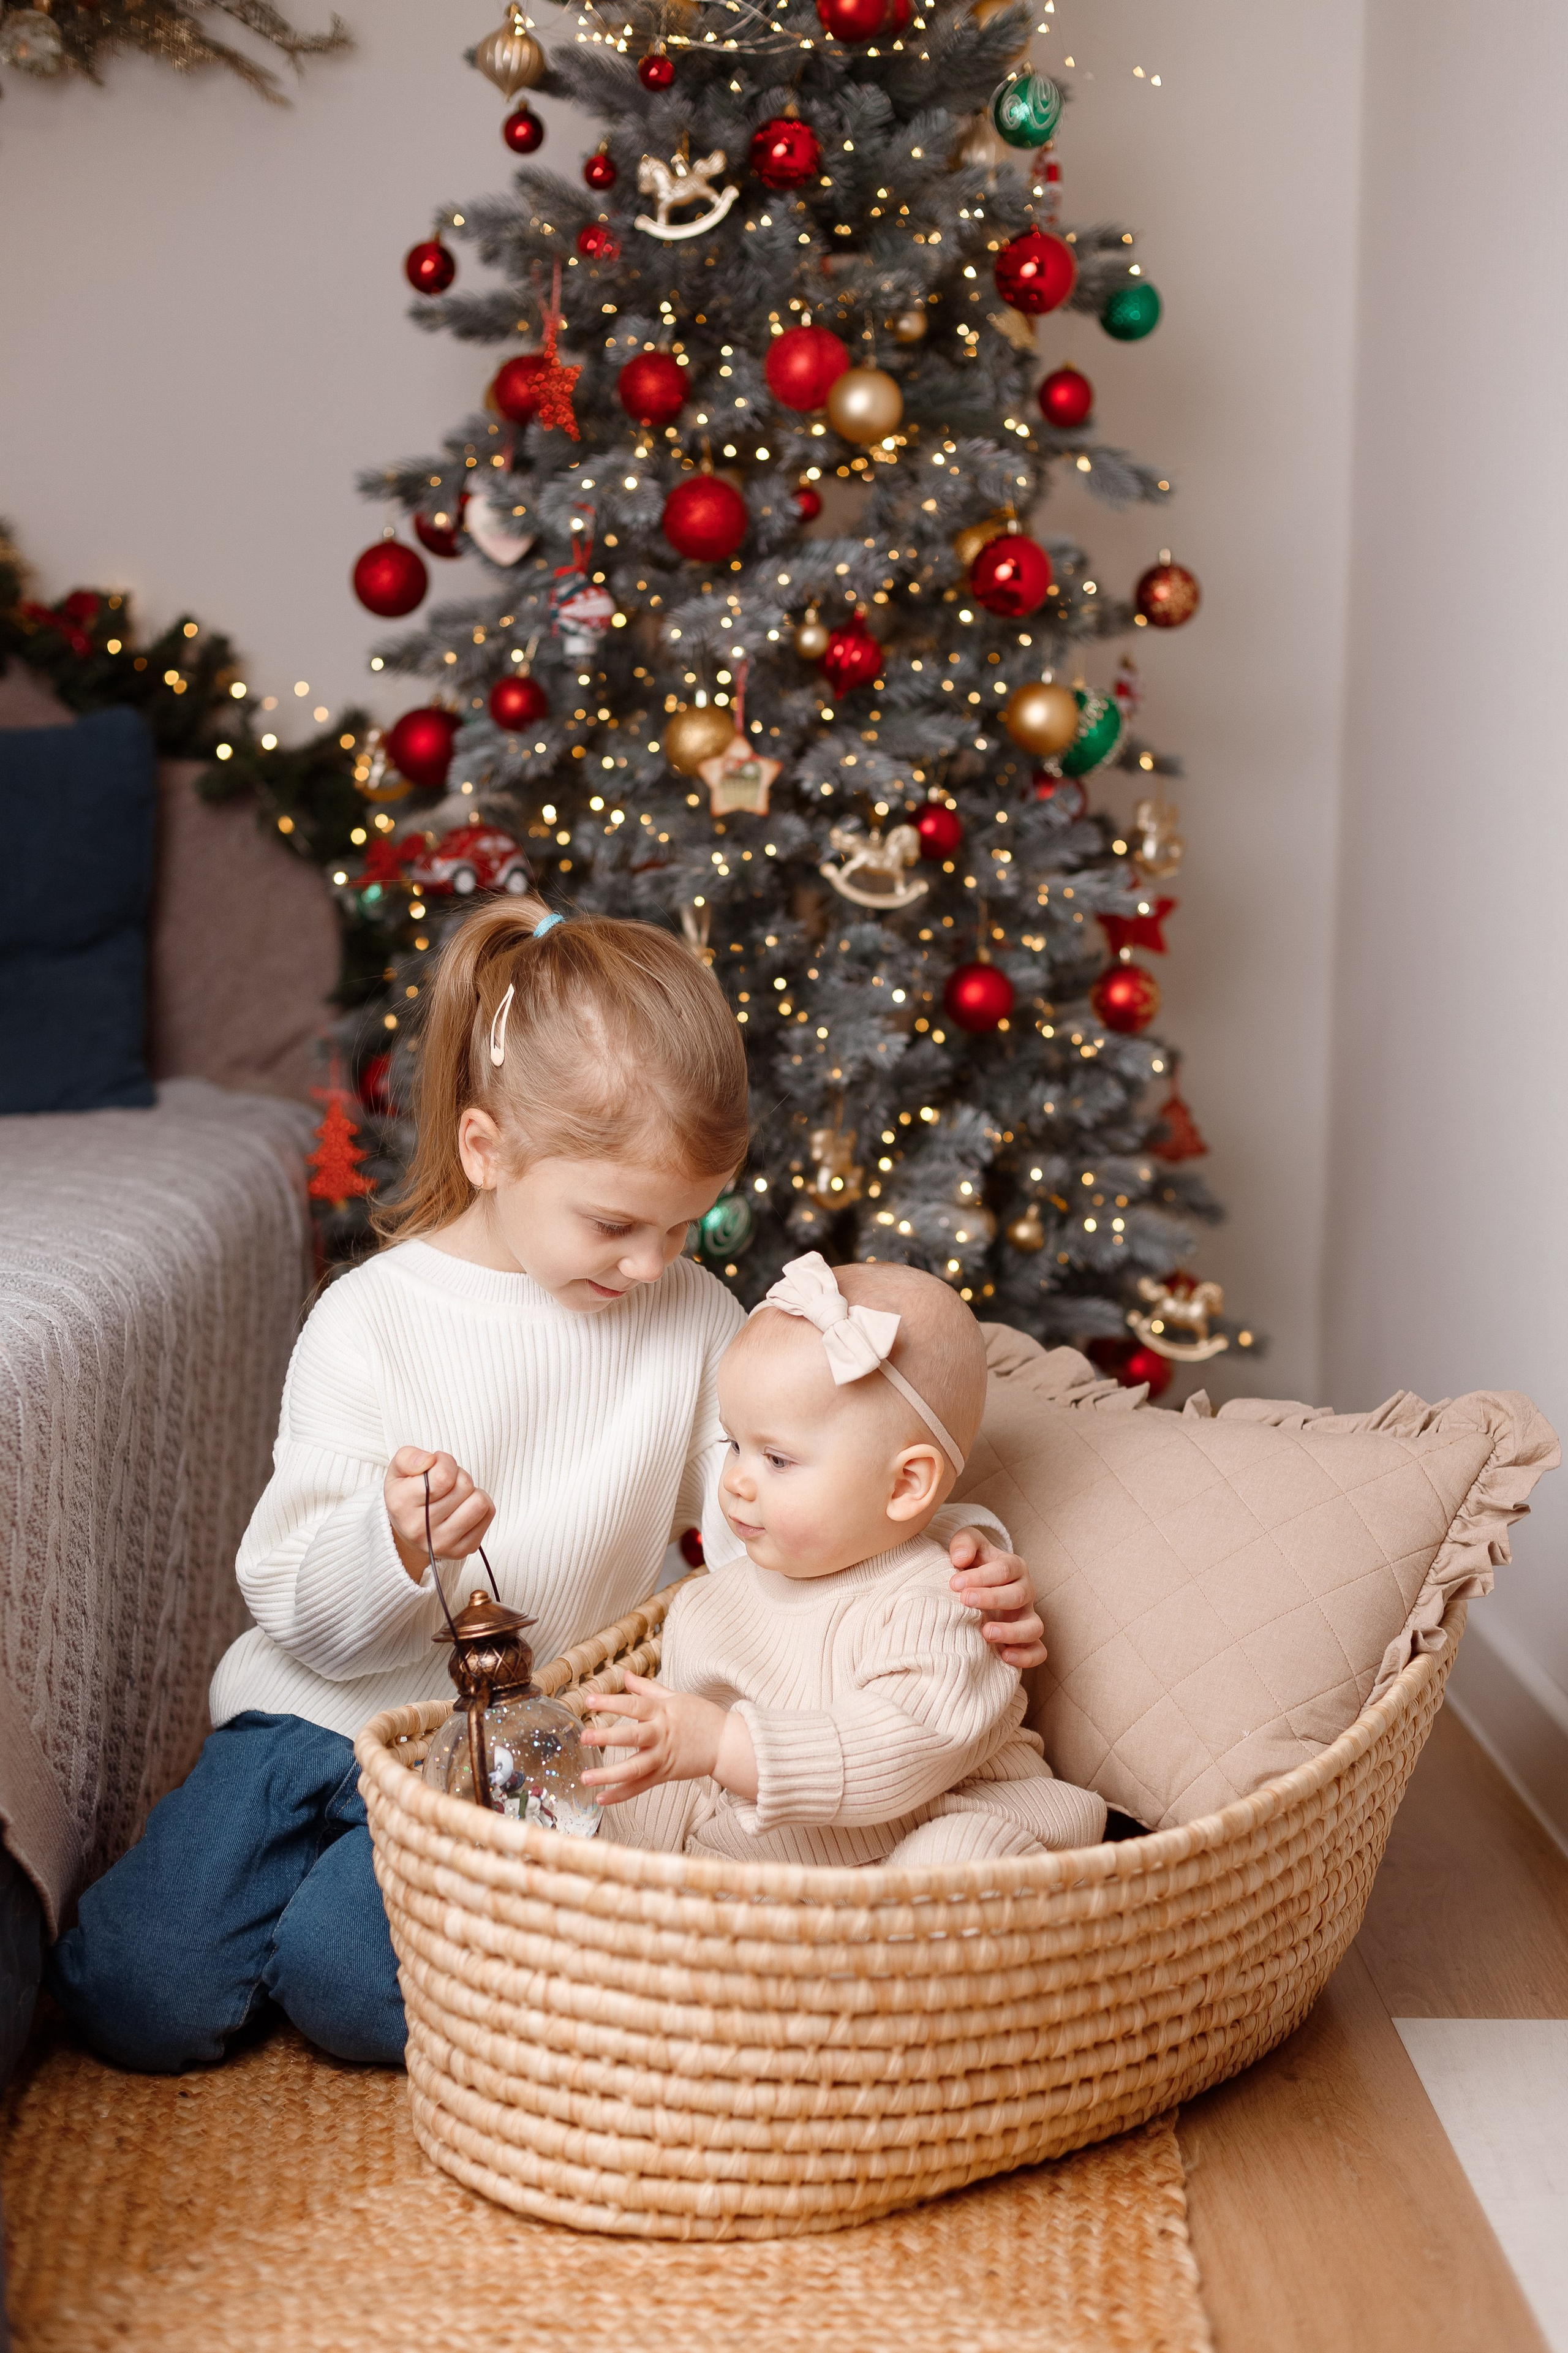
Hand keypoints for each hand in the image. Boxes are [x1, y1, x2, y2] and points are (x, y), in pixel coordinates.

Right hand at [384, 1446, 494, 1583]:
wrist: (409, 1531)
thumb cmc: (407, 1494)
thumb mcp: (398, 1470)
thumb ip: (409, 1458)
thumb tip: (430, 1461)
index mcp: (401, 1505)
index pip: (443, 1477)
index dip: (445, 1462)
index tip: (437, 1465)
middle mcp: (419, 1529)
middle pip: (464, 1486)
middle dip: (458, 1476)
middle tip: (445, 1482)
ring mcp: (442, 1543)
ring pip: (480, 1503)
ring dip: (471, 1491)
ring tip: (456, 1494)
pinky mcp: (462, 1550)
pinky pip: (488, 1514)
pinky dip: (479, 1504)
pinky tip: (463, 1507)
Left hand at [579, 1672, 756, 1804]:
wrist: (727, 1744)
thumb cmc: (701, 1717)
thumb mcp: (675, 1697)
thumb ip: (647, 1688)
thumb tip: (625, 1675)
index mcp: (662, 1712)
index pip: (633, 1704)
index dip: (610, 1702)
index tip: (588, 1700)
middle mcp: (661, 1735)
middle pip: (631, 1736)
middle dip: (607, 1737)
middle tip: (584, 1737)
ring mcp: (663, 1757)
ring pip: (634, 1768)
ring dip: (609, 1774)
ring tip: (586, 1777)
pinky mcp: (665, 1775)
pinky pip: (640, 1787)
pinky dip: (621, 1794)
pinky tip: (601, 1798)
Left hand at [948, 1527, 1047, 1670]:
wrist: (974, 1587)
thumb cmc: (971, 1564)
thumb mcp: (967, 1545)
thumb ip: (964, 1543)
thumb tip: (960, 1559)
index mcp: (1014, 1567)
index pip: (1004, 1569)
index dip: (981, 1576)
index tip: (954, 1584)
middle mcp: (1026, 1591)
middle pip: (1019, 1595)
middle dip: (992, 1598)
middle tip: (965, 1600)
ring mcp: (1028, 1617)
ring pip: (1034, 1627)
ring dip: (1011, 1632)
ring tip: (986, 1633)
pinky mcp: (1026, 1640)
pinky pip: (1038, 1652)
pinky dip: (1026, 1656)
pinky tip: (1004, 1656)